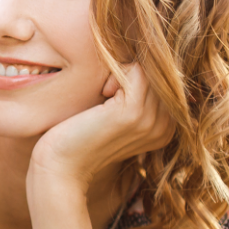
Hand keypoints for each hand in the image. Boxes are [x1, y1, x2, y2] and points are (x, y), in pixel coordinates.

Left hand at [30, 61, 175, 196]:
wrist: (61, 165)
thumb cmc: (81, 137)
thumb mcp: (114, 115)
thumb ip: (135, 97)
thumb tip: (145, 62)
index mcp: (165, 129)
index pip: (166, 83)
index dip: (140, 78)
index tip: (113, 93)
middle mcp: (164, 127)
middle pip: (161, 74)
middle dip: (133, 73)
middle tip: (107, 91)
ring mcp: (151, 120)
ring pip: (150, 70)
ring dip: (123, 71)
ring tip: (105, 92)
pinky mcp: (132, 112)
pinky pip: (138, 70)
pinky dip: (117, 72)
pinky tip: (103, 91)